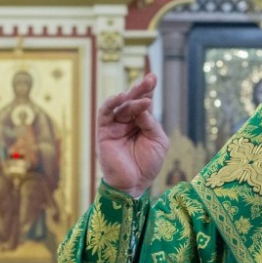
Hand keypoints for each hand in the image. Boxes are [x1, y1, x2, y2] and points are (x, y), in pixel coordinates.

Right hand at [96, 73, 168, 197]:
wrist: (134, 185)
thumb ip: (151, 123)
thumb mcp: (157, 141)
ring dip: (131, 97)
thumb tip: (143, 106)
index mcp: (142, 122)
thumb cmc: (147, 165)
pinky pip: (105, 114)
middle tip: (150, 78)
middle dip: (141, 88)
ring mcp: (115, 125)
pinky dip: (111, 104)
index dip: (148, 90)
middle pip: (133, 100)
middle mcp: (128, 121)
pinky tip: (120, 98)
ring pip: (121, 105)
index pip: (144, 102)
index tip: (153, 77)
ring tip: (141, 91)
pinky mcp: (104, 131)